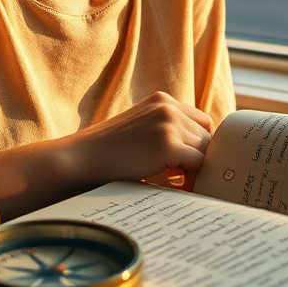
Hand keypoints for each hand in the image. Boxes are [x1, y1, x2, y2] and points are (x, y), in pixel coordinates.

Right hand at [62, 92, 212, 187]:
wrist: (81, 159)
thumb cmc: (108, 151)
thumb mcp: (140, 128)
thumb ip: (165, 130)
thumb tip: (198, 153)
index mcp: (161, 100)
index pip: (201, 121)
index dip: (198, 143)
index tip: (189, 163)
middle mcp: (168, 107)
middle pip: (206, 135)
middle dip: (199, 157)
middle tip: (185, 178)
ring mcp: (169, 124)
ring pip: (205, 150)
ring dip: (195, 168)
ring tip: (179, 183)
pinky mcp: (168, 145)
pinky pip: (198, 164)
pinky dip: (192, 179)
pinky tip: (177, 186)